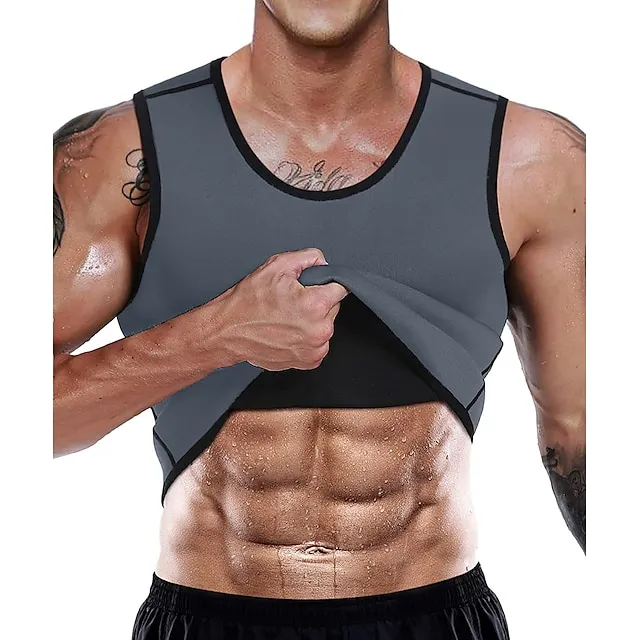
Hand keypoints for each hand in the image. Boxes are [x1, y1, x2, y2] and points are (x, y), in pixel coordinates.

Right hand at [216, 248, 348, 370]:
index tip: (314, 287)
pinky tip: (288, 331)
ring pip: (326, 326)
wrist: (227, 331)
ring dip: (313, 320)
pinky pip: (318, 344)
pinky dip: (307, 337)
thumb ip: (308, 258)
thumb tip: (323, 262)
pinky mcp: (308, 361)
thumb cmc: (247, 302)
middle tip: (292, 301)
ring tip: (287, 317)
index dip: (326, 283)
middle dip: (317, 301)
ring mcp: (314, 349)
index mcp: (315, 304)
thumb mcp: (276, 265)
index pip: (341, 288)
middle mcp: (319, 330)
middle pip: (333, 307)